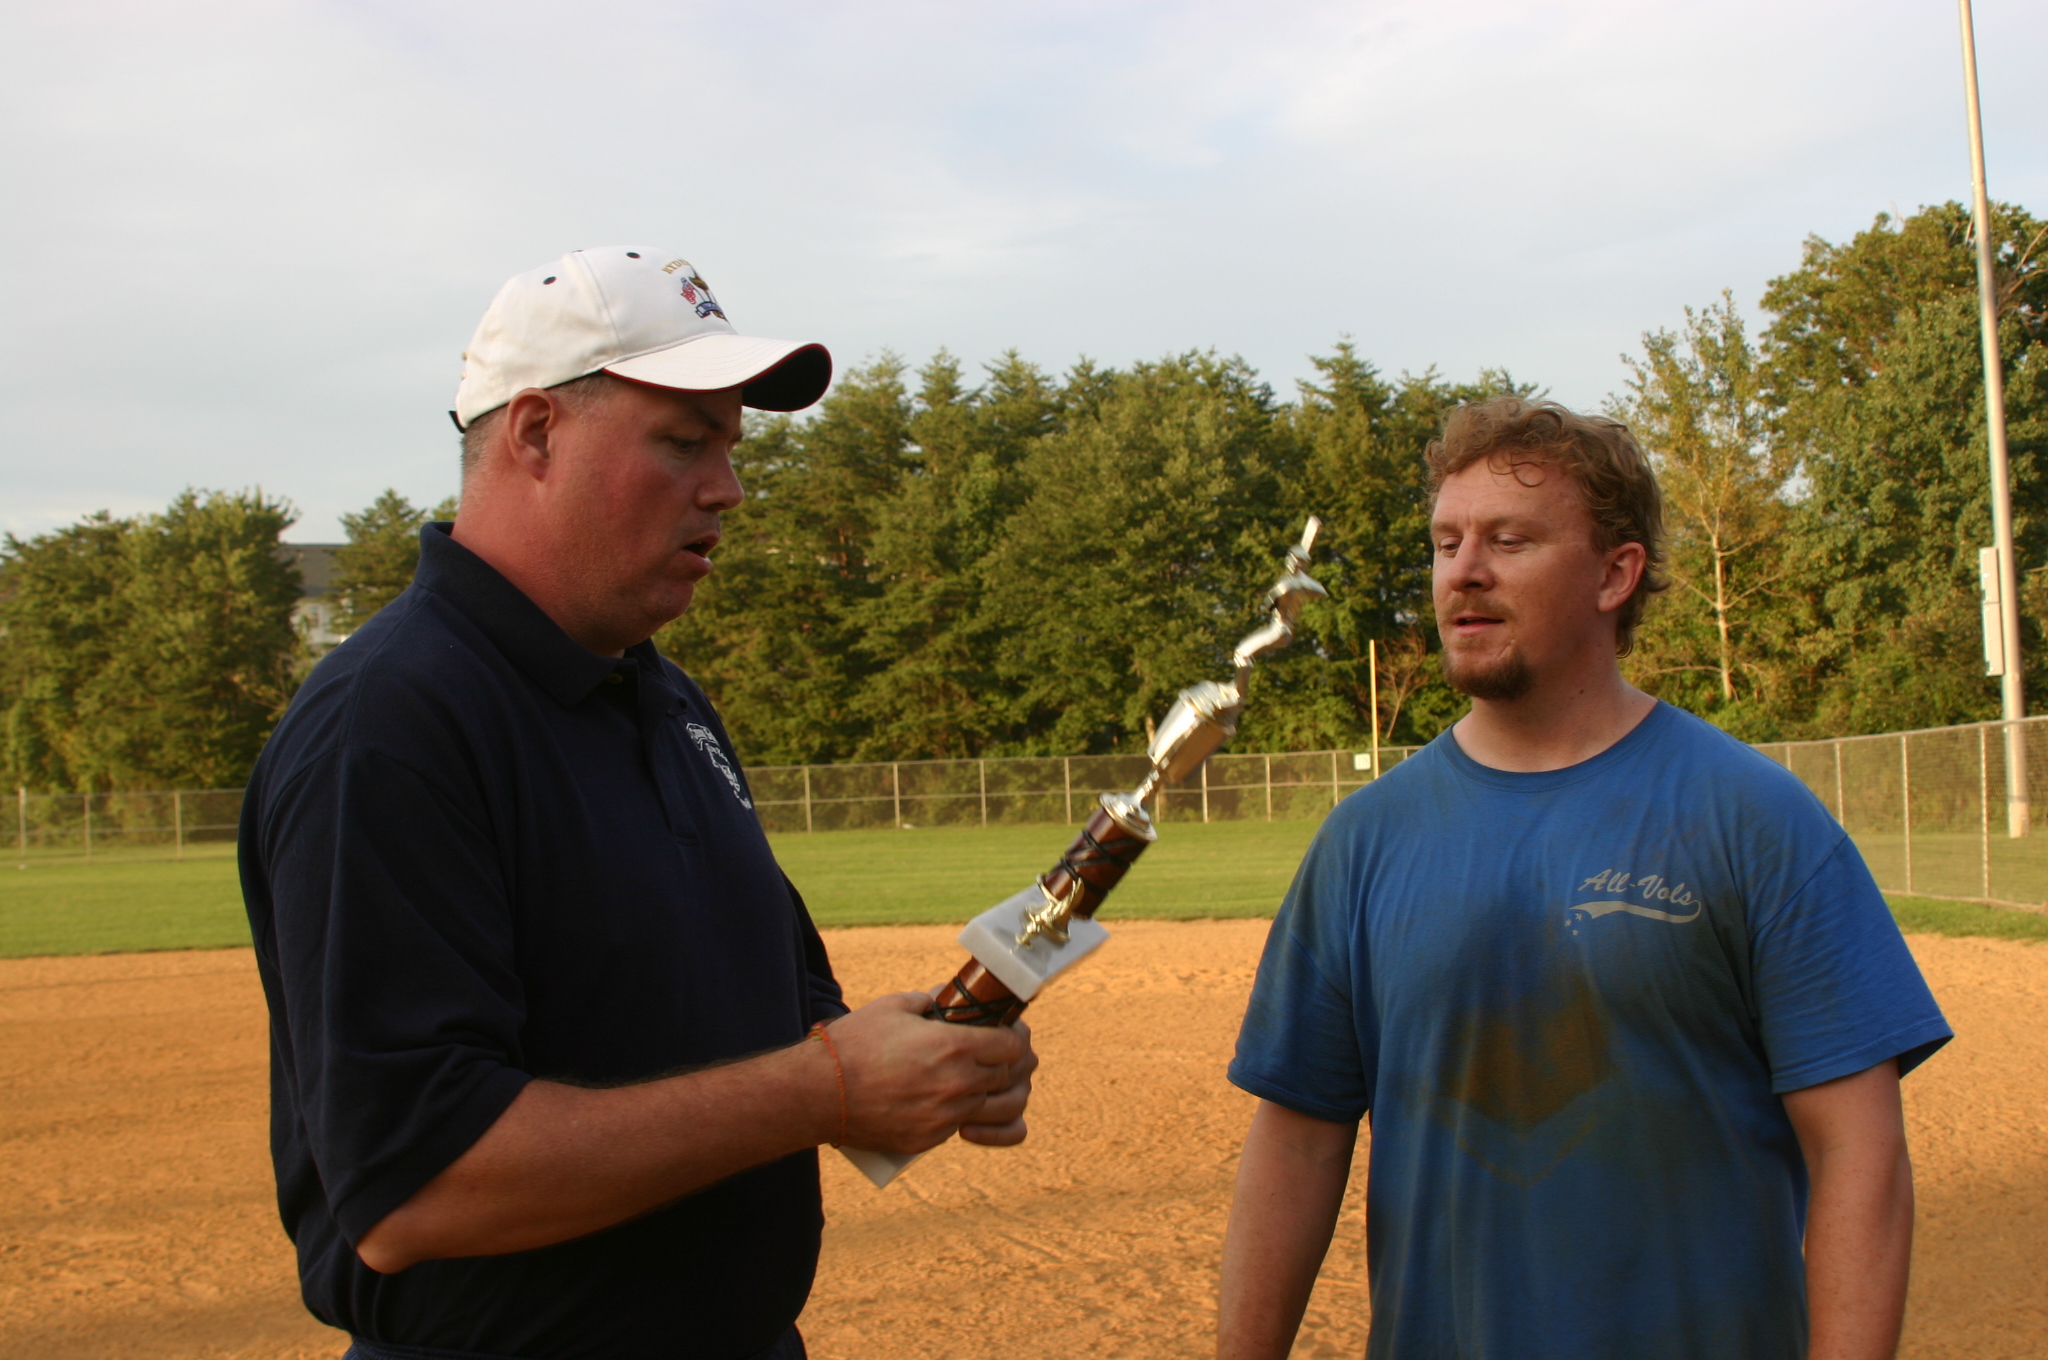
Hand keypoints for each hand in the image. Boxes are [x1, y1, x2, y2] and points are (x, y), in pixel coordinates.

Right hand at [826, 993, 1035, 1154]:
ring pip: (993, 1107)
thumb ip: (930, 1000)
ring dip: (994, 1094)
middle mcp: (957, 1084)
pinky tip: (951, 1101)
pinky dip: (963, 1114)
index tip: (1006, 1033)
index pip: (1012, 1045)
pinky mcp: (928, 1140)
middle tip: (996, 1055)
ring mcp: (945, 1116)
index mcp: (954, 1046)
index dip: (1013, 1037)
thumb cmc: (855, 1043)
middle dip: (1007, 1064)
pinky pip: (961, 1127)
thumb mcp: (894, 1007)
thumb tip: (947, 996)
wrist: (820, 1094)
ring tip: (982, 1082)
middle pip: (1008, 1076)